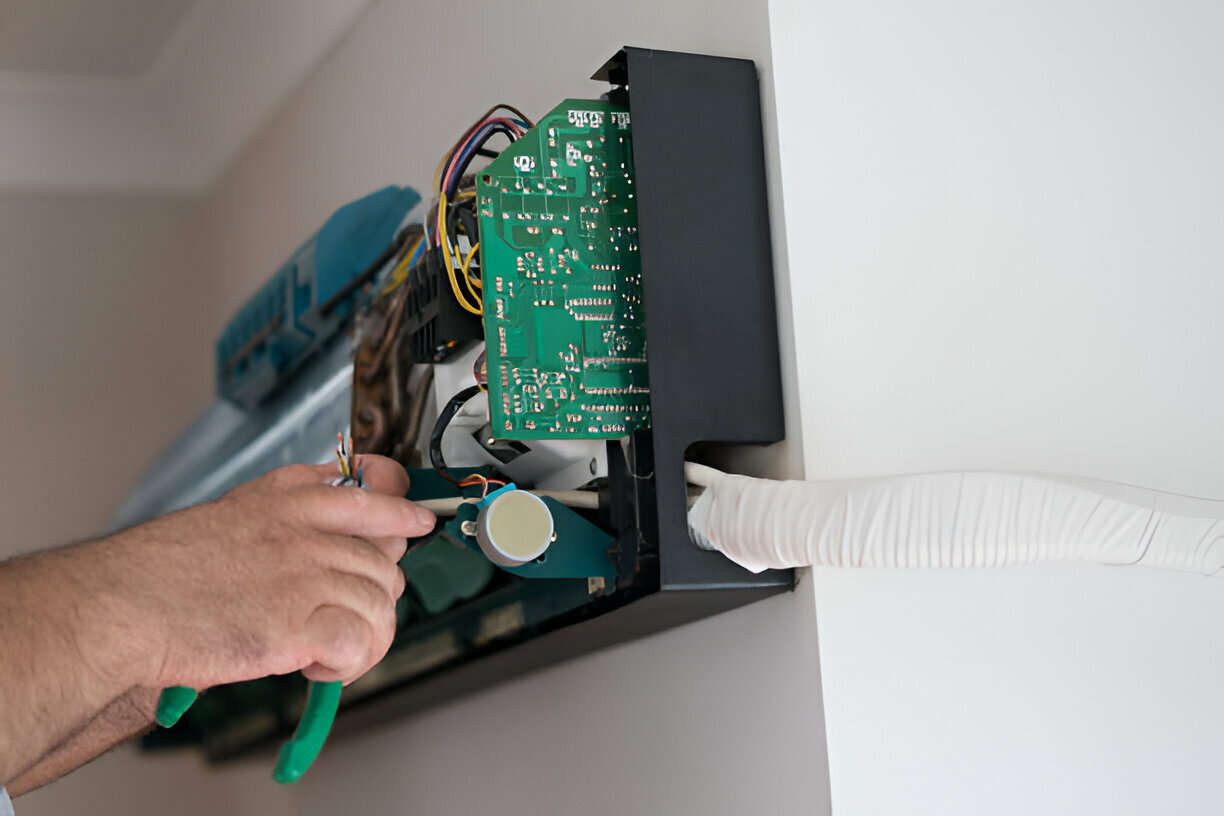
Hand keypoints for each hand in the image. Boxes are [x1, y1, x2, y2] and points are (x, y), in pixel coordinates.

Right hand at [103, 455, 434, 689]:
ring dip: (363, 636)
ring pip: (381, 603)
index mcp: (287, 498)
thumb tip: (338, 536)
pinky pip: (361, 642)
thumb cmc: (161, 571)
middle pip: (385, 560)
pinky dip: (348, 663)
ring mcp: (306, 573)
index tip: (416, 521)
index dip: (402, 509)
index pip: (372, 488)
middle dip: (373, 596)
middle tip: (344, 620)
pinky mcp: (300, 622)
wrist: (119, 605)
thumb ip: (285, 515)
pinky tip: (316, 667)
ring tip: (324, 651)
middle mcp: (305, 529)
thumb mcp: (231, 516)